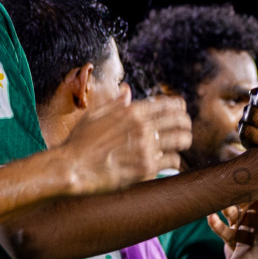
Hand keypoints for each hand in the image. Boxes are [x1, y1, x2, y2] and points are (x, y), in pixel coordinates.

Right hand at [59, 93, 192, 194]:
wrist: (71, 168)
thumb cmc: (79, 142)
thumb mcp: (95, 115)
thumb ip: (115, 102)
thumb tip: (127, 90)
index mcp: (131, 112)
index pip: (168, 104)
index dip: (179, 106)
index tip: (181, 110)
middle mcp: (142, 127)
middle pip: (179, 120)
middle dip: (185, 123)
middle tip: (185, 127)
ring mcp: (146, 148)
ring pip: (181, 139)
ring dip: (185, 139)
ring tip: (183, 142)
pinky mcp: (146, 168)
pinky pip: (172, 161)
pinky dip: (174, 159)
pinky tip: (170, 160)